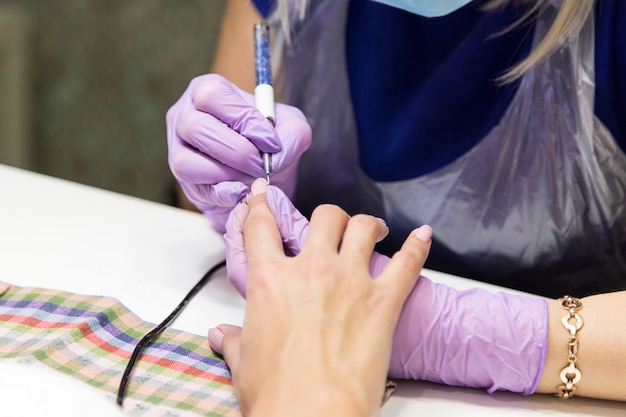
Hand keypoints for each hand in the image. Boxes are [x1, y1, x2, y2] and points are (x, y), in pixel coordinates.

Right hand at [166, 74, 311, 231]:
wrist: (261, 177)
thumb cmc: (269, 144)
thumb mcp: (291, 130)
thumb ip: (293, 134)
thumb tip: (275, 156)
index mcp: (208, 90)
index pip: (213, 96)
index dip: (243, 119)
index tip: (271, 142)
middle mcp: (185, 115)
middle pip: (196, 127)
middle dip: (236, 151)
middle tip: (262, 165)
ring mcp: (177, 147)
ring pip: (186, 160)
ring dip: (225, 173)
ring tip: (251, 178)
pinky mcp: (181, 178)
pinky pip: (193, 185)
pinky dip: (221, 191)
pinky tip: (241, 191)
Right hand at [211, 179, 431, 416]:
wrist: (313, 416)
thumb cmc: (277, 394)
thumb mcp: (244, 364)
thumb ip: (233, 341)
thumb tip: (220, 336)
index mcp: (271, 281)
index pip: (261, 228)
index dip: (259, 204)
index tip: (262, 194)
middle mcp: (311, 271)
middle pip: (324, 216)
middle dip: (328, 216)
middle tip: (332, 226)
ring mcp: (350, 281)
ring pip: (363, 227)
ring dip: (368, 224)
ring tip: (373, 229)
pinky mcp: (383, 301)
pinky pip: (407, 262)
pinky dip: (418, 246)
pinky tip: (423, 235)